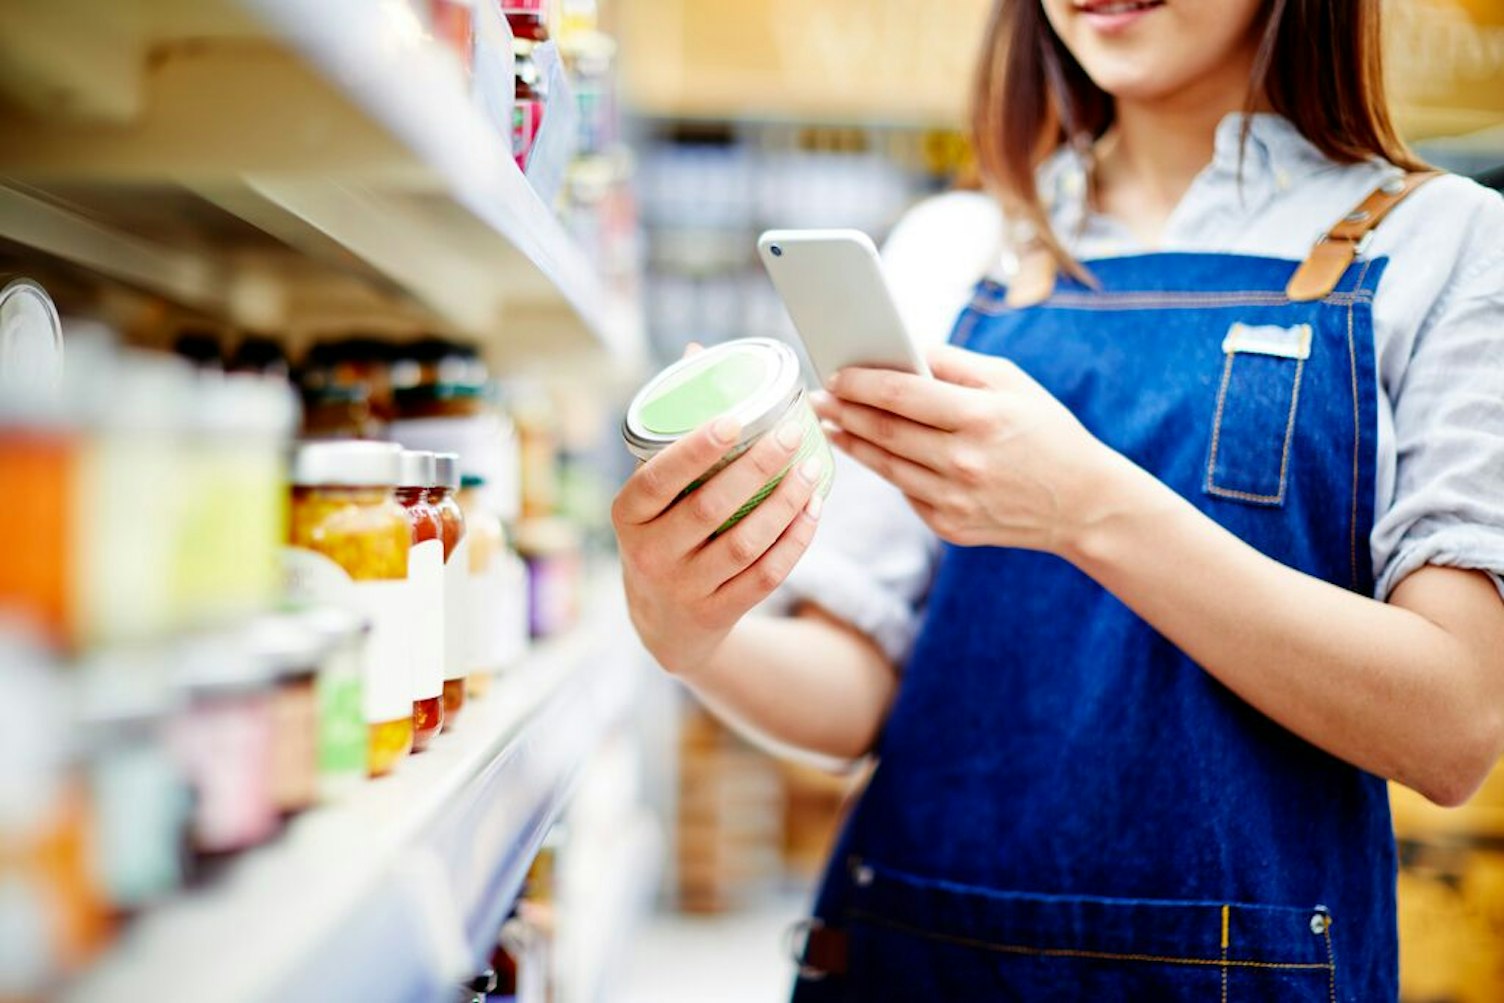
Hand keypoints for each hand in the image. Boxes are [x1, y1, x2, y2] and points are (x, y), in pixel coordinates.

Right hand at [611, 412, 824, 675]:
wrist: (664, 623)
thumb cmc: (662, 535)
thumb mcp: (650, 498)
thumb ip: (673, 438)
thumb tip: (696, 356)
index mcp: (627, 515)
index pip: (656, 480)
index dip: (694, 451)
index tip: (734, 420)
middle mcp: (650, 554)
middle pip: (709, 508)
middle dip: (757, 467)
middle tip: (791, 434)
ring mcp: (683, 588)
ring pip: (744, 544)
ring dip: (784, 504)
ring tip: (811, 470)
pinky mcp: (716, 613)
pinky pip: (765, 576)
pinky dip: (794, 541)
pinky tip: (813, 510)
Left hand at [814, 344, 1120, 553]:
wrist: (1084, 504)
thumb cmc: (1046, 431)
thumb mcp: (1012, 383)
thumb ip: (955, 364)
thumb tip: (901, 349)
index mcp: (981, 417)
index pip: (903, 395)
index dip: (861, 383)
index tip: (834, 373)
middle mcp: (964, 461)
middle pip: (885, 431)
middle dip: (845, 411)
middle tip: (818, 399)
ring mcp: (955, 500)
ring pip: (886, 466)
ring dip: (852, 442)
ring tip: (832, 423)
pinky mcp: (950, 527)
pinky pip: (906, 493)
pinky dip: (886, 470)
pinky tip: (868, 452)